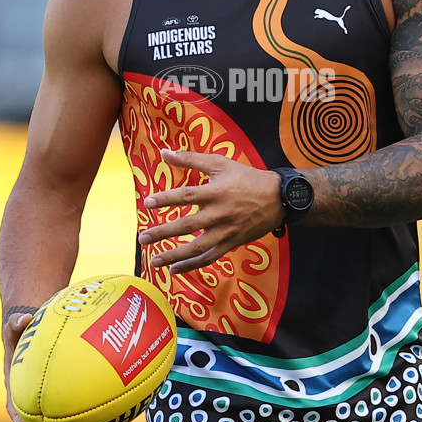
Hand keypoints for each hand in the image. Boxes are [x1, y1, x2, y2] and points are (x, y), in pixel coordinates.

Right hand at [2, 308, 78, 421]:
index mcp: (17, 382)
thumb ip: (16, 322)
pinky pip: (76, 395)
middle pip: (43, 419)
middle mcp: (33, 390)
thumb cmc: (22, 327)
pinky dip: (87, 403)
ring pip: (62, 413)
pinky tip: (106, 409)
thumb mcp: (15, 324)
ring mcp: (49, 388)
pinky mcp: (64, 383)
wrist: (31, 326)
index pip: (15, 404)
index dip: (18, 418)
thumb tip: (24, 318)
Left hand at [138, 149, 284, 273]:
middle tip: (142, 238)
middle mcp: (220, 213)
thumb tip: (164, 152)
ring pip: (197, 248)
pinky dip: (192, 266)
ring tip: (154, 260)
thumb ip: (191, 159)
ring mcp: (226, 231)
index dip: (166, 199)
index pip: (186, 196)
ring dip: (174, 256)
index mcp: (216, 191)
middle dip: (162, 233)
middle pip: (187, 226)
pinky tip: (175, 269)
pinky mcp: (231, 243)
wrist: (278, 199)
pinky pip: (210, 258)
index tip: (148, 203)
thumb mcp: (221, 163)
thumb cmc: (247, 178)